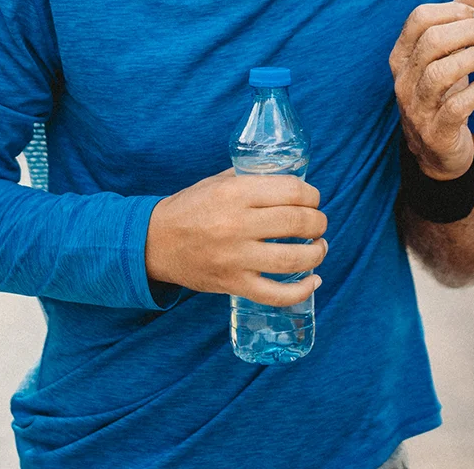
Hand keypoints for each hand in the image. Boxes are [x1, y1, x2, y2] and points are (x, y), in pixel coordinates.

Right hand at [144, 169, 326, 305]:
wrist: (155, 242)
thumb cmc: (190, 208)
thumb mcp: (218, 182)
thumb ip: (253, 178)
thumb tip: (291, 179)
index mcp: (235, 193)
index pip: (291, 191)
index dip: (312, 195)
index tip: (313, 200)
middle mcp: (237, 224)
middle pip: (297, 223)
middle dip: (318, 223)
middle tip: (318, 224)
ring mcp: (235, 258)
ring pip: (293, 259)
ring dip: (317, 253)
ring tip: (319, 248)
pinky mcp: (233, 284)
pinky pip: (276, 294)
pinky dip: (301, 290)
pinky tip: (313, 281)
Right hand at [389, 0, 473, 179]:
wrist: (437, 152)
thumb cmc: (443, 95)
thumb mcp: (447, 58)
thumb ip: (458, 24)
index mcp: (401, 56)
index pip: (419, 18)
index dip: (453, 10)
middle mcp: (403, 80)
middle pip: (432, 41)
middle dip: (470, 31)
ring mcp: (416, 107)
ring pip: (441, 72)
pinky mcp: (436, 132)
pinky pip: (457, 106)